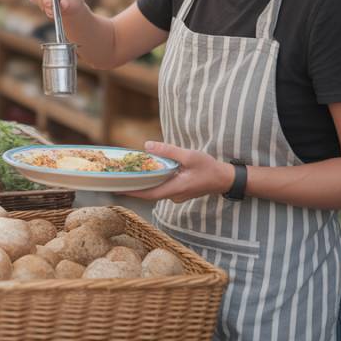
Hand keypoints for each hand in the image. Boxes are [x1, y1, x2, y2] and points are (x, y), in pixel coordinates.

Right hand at [29, 0, 83, 19]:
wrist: (70, 2)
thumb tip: (62, 4)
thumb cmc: (73, 0)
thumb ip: (69, 4)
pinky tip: (48, 7)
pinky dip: (39, 4)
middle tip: (49, 12)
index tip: (49, 7)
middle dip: (41, 1)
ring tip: (51, 11)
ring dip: (40, 4)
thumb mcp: (75, 4)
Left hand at [119, 141, 235, 203]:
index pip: (148, 193)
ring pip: (155, 189)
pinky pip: (161, 186)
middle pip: (149, 192)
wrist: (224, 179)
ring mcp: (176, 194)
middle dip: (133, 185)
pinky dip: (152, 180)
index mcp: (175, 188)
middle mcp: (173, 195)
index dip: (132, 192)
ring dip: (142, 182)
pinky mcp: (178, 191)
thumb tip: (147, 146)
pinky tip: (145, 171)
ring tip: (126, 173)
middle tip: (116, 178)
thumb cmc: (209, 168)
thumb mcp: (190, 156)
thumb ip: (169, 151)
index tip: (116, 188)